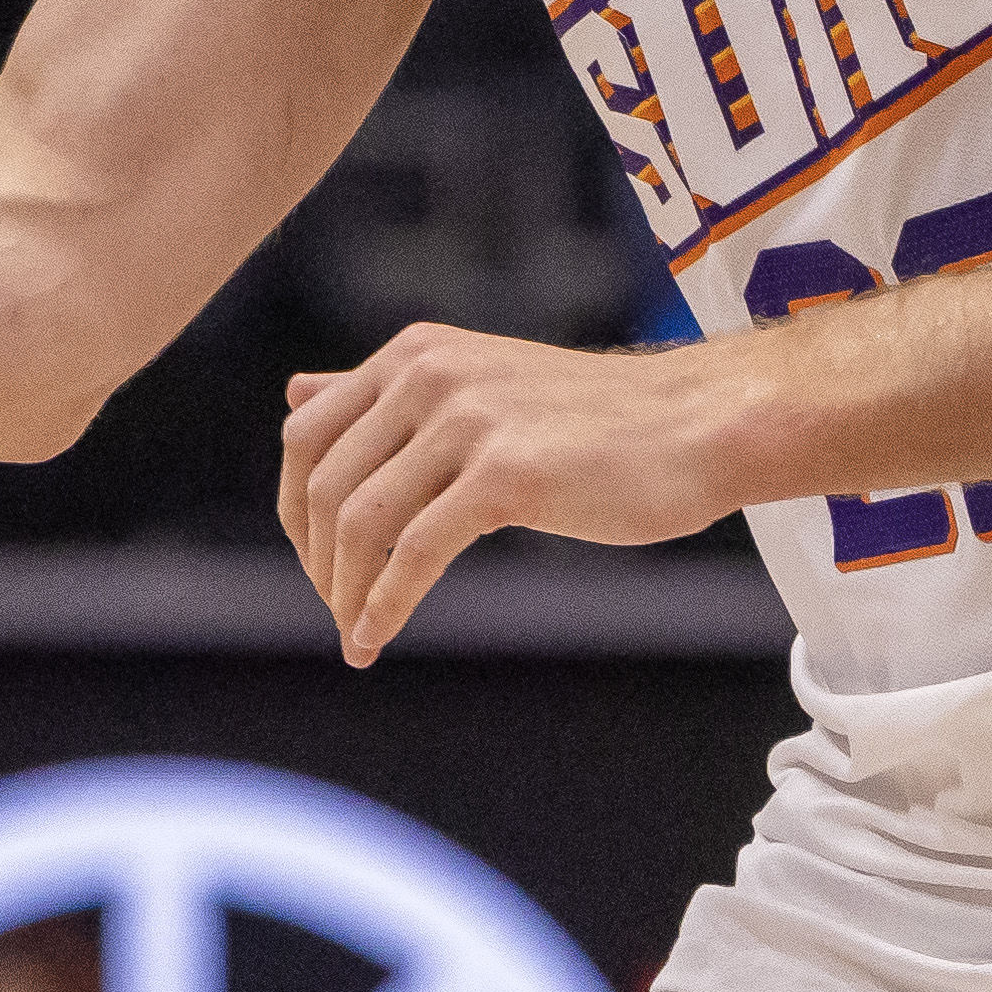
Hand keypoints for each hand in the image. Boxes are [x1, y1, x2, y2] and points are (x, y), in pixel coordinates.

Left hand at [276, 326, 746, 662]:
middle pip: (325, 483)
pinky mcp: (505, 475)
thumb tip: (293, 391)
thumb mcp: (479, 382)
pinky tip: (376, 637)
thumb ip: (386, 392)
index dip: (297, 510)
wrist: (699, 423)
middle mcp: (430, 375)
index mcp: (416, 353)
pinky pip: (414, 554)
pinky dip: (383, 606)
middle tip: (338, 608)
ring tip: (356, 633)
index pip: (307, 434)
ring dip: (344, 591)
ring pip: (360, 522)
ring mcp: (467, 422)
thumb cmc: (599, 417)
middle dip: (318, 561)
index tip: (320, 562)